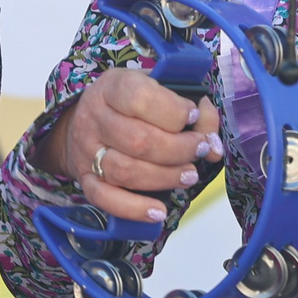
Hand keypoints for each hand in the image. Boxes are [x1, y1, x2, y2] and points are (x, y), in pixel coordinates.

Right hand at [40, 69, 219, 221]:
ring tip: (189, 175)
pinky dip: (133, 208)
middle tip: (200, 149)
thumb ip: (194, 110)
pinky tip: (158, 210)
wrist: (82, 121)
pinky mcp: (86, 179)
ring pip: (126, 171)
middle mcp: (95, 118)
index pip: (140, 99)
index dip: (174, 111)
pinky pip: (105, 199)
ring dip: (166, 177)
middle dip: (179, 149)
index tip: (193, 116)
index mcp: (113, 87)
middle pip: (138, 140)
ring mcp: (87, 151)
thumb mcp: (160, 90)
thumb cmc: (131, 104)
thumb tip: (214, 145)